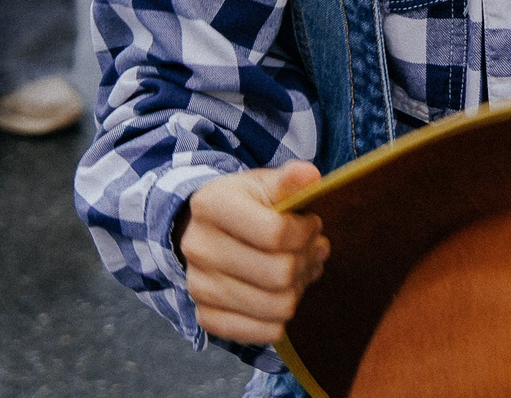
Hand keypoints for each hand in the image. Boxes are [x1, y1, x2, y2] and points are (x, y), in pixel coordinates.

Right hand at [179, 161, 326, 344]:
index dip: (306, 231)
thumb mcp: (262, 184)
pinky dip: (282, 318)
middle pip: (279, 274)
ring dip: (299, 289)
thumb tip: (311, 176)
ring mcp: (199, 286)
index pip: (275, 233)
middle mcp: (198, 247)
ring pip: (276, 306)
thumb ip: (288, 181)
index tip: (312, 224)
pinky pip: (263, 333)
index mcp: (211, 206)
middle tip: (312, 250)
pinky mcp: (205, 316)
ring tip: (301, 271)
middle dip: (307, 262)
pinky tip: (283, 294)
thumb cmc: (244, 205)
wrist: (205, 231)